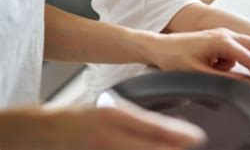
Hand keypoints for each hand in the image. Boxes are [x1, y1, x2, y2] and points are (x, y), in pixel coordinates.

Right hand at [0, 104, 204, 149]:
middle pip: (149, 147)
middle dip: (172, 149)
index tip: (197, 138)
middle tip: (194, 148)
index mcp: (115, 118)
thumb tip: (169, 127)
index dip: (177, 134)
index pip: (153, 126)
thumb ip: (139, 120)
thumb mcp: (112, 111)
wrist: (45, 132)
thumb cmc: (81, 118)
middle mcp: (110, 137)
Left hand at [142, 28, 249, 92]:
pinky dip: (238, 61)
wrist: (159, 47)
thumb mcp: (199, 73)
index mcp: (222, 41)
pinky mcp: (220, 38)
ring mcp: (224, 34)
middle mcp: (226, 34)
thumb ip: (226, 79)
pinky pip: (238, 50)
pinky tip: (218, 69)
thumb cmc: (175, 58)